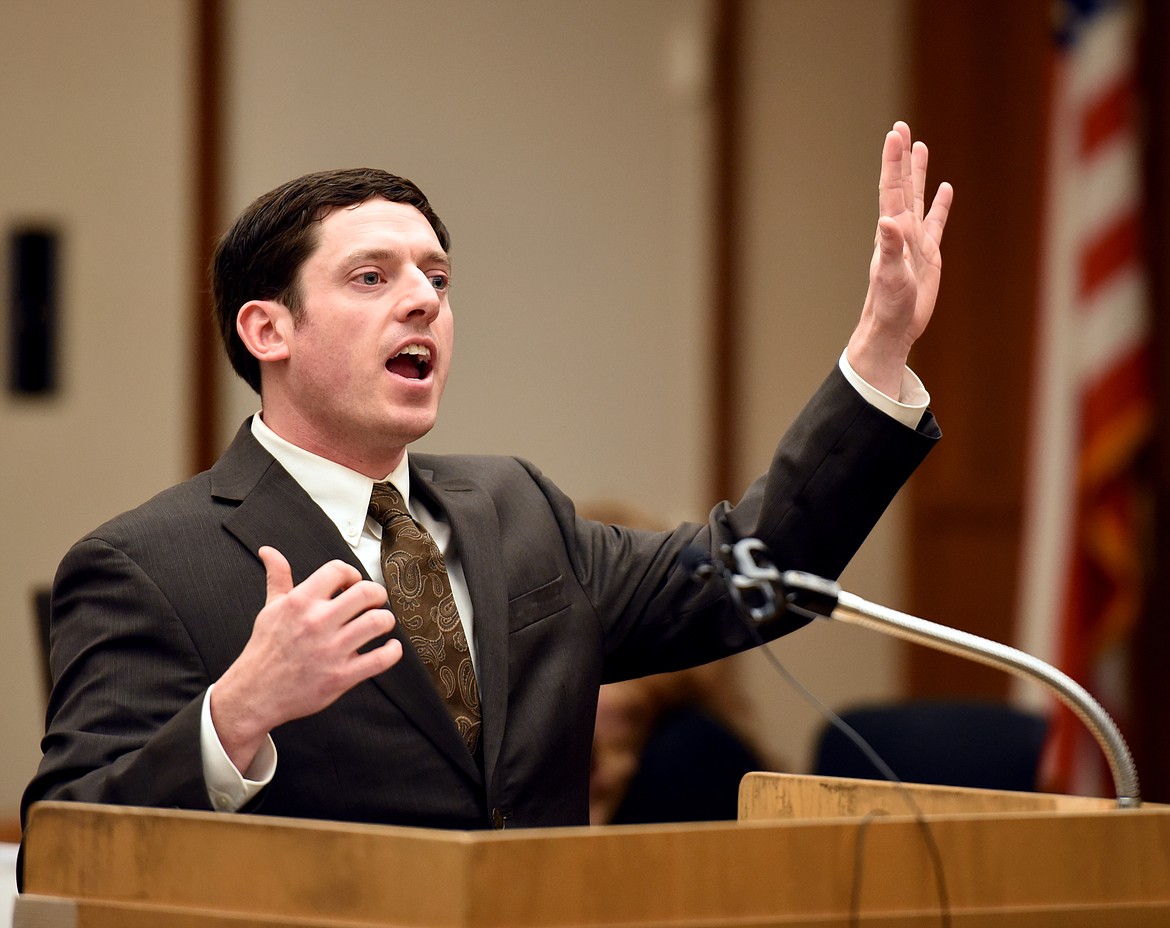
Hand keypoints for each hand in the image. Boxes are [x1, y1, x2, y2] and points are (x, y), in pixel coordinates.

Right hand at [211, 546, 402, 772]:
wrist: (255, 692)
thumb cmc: (265, 649)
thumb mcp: (270, 608)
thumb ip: (278, 577)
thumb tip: (269, 552)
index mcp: (301, 602)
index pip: (339, 570)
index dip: (351, 573)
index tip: (353, 583)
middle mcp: (318, 623)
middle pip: (366, 592)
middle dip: (377, 593)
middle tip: (375, 600)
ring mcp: (332, 650)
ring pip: (378, 622)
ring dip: (386, 620)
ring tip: (381, 622)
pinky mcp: (341, 676)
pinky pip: (380, 659)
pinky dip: (393, 651)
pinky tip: (390, 647)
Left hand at [847, 121, 953, 398]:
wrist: (893, 327)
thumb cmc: (889, 305)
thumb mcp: (890, 276)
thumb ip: (889, 249)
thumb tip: (887, 221)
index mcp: (893, 231)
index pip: (892, 188)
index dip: (894, 160)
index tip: (896, 133)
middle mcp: (901, 230)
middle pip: (902, 185)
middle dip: (902, 156)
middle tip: (901, 127)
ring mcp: (914, 241)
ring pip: (917, 198)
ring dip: (917, 173)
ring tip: (920, 146)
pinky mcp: (927, 254)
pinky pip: (935, 223)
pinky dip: (939, 205)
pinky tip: (945, 189)